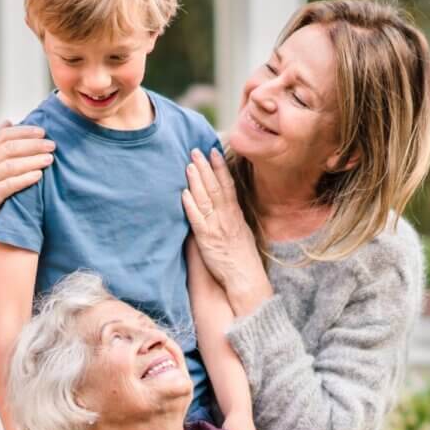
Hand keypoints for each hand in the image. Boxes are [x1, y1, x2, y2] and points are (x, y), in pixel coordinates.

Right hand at [0, 121, 54, 264]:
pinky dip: (25, 179)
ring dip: (32, 161)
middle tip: (52, 146)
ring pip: (11, 166)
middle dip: (33, 145)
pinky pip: (9, 185)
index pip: (4, 135)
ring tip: (49, 159)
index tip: (43, 132)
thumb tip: (8, 121)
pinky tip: (39, 175)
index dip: (24, 132)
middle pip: (10, 148)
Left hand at [182, 148, 271, 316]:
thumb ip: (231, 219)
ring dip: (196, 180)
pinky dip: (191, 206)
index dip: (219, 168)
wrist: (245, 279)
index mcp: (236, 215)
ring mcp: (217, 227)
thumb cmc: (242, 260)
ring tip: (188, 164)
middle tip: (195, 150)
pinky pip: (198, 220)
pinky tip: (184, 193)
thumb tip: (223, 208)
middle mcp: (227, 217)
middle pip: (215, 187)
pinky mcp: (207, 240)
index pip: (227, 185)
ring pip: (206, 199)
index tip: (213, 151)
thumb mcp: (241, 233)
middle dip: (205, 167)